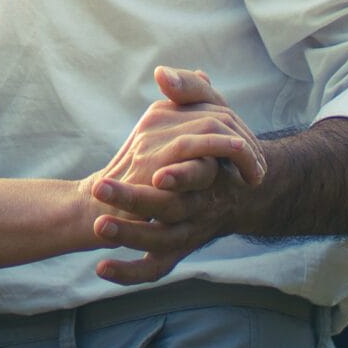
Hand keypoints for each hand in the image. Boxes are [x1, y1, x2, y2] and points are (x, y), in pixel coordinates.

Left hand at [81, 67, 265, 284]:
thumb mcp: (215, 111)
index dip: (181, 176)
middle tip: (101, 190)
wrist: (248, 191)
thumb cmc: (225, 144)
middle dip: (136, 201)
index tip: (156, 175)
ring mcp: (190, 231)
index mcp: (211, 174)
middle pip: (171, 210)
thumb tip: (163, 74)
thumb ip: (191, 90)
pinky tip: (100, 270)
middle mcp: (202, 206)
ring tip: (98, 225)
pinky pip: (154, 269)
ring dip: (130, 236)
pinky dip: (130, 274)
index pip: (198, 177)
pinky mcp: (177, 249)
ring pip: (161, 242)